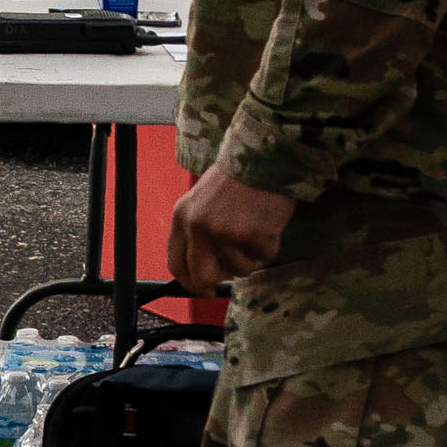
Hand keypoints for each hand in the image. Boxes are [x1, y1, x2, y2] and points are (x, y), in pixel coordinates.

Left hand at [167, 160, 293, 287]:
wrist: (265, 156)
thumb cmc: (239, 178)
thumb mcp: (203, 201)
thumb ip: (198, 232)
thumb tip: (203, 272)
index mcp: (182, 217)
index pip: (176, 264)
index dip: (190, 283)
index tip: (204, 290)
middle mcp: (198, 227)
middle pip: (202, 277)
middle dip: (219, 279)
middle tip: (233, 271)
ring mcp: (224, 233)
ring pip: (238, 269)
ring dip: (250, 255)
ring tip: (254, 225)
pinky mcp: (251, 236)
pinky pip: (263, 258)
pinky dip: (269, 245)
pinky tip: (267, 222)